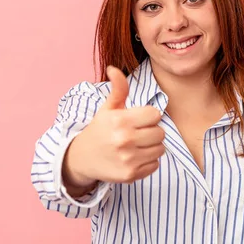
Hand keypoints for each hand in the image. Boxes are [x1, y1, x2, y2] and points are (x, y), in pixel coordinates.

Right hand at [63, 65, 164, 189]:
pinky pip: (155, 165)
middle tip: (136, 133)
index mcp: (120, 120)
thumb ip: (118, 89)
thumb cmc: (99, 130)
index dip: (147, 116)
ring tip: (136, 145)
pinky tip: (134, 158)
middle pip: (160, 133)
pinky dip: (147, 162)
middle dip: (150, 132)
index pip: (155, 115)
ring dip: (151, 147)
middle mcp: (125, 140)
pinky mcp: (131, 175)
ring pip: (160, 149)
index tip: (136, 120)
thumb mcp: (107, 108)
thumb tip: (114, 68)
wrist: (82, 158)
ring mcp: (128, 159)